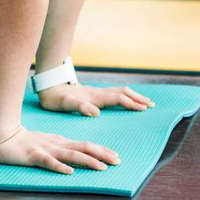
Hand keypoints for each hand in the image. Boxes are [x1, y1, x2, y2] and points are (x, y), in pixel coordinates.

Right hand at [0, 125, 119, 173]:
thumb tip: (81, 154)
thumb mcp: (50, 143)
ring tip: (101, 168)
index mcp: (62, 142)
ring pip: (71, 155)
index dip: (102, 150)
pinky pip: (48, 162)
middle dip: (102, 155)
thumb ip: (64, 148)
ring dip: (88, 161)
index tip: (116, 157)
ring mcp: (46, 150)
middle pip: (84, 148)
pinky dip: (60, 167)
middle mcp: (58, 145)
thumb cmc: (27, 141)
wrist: (3, 136)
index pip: (86, 145)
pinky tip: (70, 172)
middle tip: (118, 161)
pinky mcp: (34, 156)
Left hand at [38, 83, 154, 116]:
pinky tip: (125, 101)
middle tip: (151, 105)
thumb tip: (96, 113)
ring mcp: (96, 93)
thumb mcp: (65, 104)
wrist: (48, 86)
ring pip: (119, 92)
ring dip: (133, 96)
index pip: (118, 99)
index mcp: (95, 97)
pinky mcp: (93, 95)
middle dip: (138, 98)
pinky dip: (124, 97)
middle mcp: (98, 93)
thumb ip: (80, 107)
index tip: (144, 109)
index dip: (131, 103)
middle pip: (123, 93)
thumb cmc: (55, 98)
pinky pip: (113, 94)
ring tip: (144, 102)